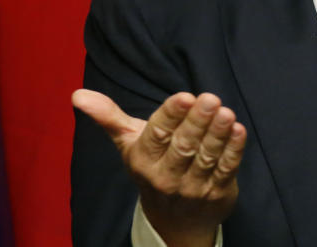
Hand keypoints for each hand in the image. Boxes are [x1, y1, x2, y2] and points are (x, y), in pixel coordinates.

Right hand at [72, 89, 245, 246]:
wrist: (174, 221)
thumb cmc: (152, 167)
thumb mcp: (129, 143)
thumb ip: (109, 117)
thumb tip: (78, 94)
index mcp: (143, 159)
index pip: (157, 134)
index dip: (171, 115)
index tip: (184, 96)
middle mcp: (165, 176)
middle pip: (183, 145)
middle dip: (197, 121)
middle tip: (210, 98)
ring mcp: (192, 187)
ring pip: (206, 157)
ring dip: (217, 134)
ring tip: (226, 112)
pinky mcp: (217, 193)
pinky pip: (226, 170)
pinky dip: (233, 151)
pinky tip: (238, 131)